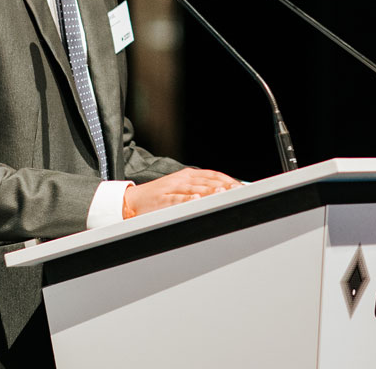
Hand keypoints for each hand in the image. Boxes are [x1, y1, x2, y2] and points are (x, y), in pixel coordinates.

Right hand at [123, 168, 241, 216]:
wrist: (133, 201)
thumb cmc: (159, 197)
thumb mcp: (181, 188)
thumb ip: (200, 188)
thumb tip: (221, 192)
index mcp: (188, 175)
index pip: (213, 175)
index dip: (228, 180)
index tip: (242, 186)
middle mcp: (182, 180)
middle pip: (208, 181)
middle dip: (225, 186)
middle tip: (239, 191)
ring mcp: (173, 188)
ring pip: (196, 188)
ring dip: (211, 190)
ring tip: (224, 193)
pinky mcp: (164, 199)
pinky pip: (178, 198)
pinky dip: (188, 198)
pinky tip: (197, 199)